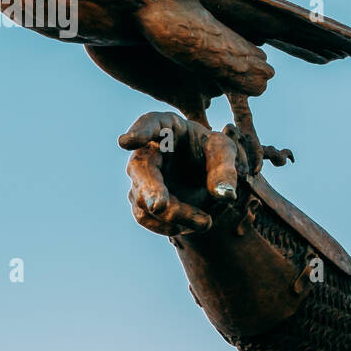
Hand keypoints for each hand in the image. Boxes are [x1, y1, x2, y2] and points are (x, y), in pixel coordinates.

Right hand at [119, 112, 249, 235]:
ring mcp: (141, 177)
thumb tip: (225, 195)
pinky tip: (192, 227)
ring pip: (143, 199)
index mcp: (167, 127)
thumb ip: (225, 170)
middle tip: (159, 206)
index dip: (139, 132)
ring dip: (173, 215)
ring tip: (206, 222)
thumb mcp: (225, 153)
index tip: (125, 142)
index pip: (150, 123)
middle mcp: (147, 151)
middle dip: (150, 189)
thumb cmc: (212, 151)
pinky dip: (167, 226)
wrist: (207, 174)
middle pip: (141, 169)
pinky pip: (145, 217)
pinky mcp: (142, 200)